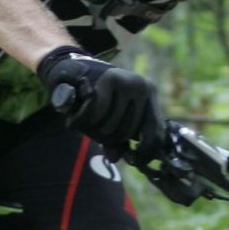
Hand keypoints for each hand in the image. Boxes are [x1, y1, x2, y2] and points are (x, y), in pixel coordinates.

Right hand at [37, 45, 163, 152]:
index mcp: (150, 96)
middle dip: (112, 138)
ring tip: (90, 121)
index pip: (157, 130)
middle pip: (130, 132)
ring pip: (114, 125)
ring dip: (98, 130)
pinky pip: (100, 113)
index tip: (135, 160)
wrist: (72, 69)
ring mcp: (129, 81)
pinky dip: (88, 119)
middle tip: (99, 132)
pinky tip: (83, 115)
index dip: (146, 150)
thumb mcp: (110, 121)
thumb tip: (116, 157)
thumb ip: (116, 140)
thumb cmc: (95, 99)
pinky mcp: (110, 79)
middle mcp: (144, 87)